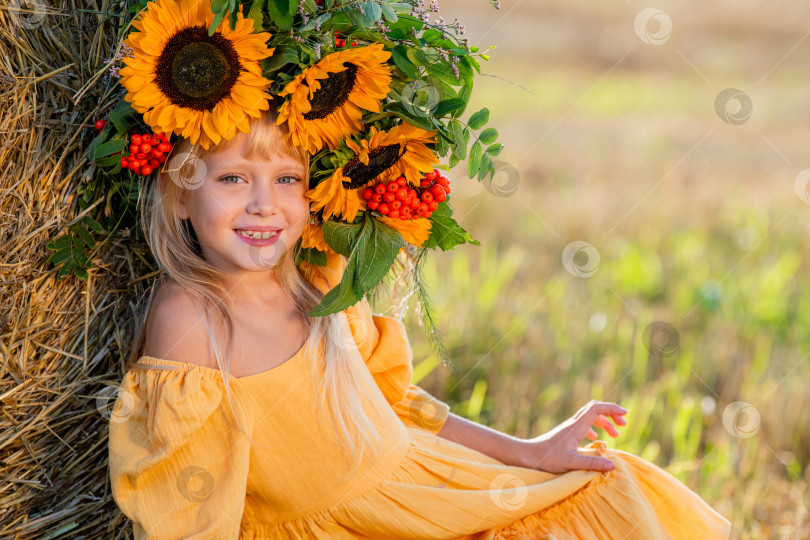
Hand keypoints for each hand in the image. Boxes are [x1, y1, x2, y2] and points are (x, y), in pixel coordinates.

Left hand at [513, 400, 627, 473]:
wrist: (528, 455)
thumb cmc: (547, 459)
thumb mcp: (571, 463)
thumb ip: (592, 463)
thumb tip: (612, 464)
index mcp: (576, 426)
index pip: (596, 409)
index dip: (612, 408)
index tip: (625, 415)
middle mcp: (573, 424)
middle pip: (594, 409)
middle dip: (611, 414)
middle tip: (622, 425)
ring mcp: (569, 428)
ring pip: (589, 417)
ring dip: (604, 422)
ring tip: (614, 435)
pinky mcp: (566, 434)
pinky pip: (583, 424)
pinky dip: (594, 427)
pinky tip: (594, 438)